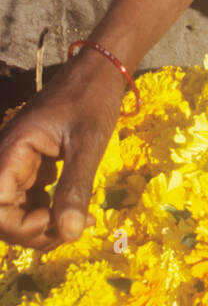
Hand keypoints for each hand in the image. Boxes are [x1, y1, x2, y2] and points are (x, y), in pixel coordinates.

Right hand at [0, 51, 125, 247]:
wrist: (99, 70)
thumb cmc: (92, 99)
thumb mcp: (87, 143)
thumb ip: (75, 188)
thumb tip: (69, 234)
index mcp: (11, 151)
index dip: (19, 227)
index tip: (53, 221)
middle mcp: (7, 159)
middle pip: (3, 214)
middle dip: (35, 231)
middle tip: (74, 228)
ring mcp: (19, 163)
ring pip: (17, 210)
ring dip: (44, 224)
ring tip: (81, 221)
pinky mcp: (33, 165)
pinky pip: (30, 198)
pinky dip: (51, 210)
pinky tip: (80, 210)